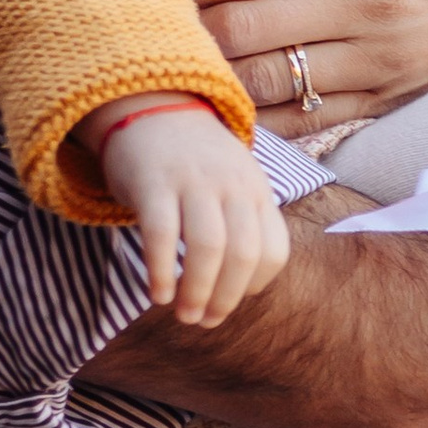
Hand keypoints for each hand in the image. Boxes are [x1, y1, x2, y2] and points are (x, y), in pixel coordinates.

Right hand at [89, 98, 291, 327]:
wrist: (151, 105)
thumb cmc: (195, 161)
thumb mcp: (234, 182)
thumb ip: (244, 222)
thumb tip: (241, 286)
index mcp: (257, 191)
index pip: (275, 250)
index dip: (256, 285)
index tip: (233, 300)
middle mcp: (232, 185)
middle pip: (243, 253)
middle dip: (226, 298)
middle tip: (206, 322)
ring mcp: (194, 181)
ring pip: (207, 246)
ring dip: (197, 291)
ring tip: (184, 315)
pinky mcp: (153, 182)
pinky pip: (162, 234)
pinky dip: (162, 271)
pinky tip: (157, 294)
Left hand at [195, 0, 427, 127]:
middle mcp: (370, 6)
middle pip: (243, 25)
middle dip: (190, 22)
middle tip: (161, 10)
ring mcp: (379, 62)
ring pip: (264, 79)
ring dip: (215, 70)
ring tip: (185, 53)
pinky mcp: (392, 101)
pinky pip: (305, 121)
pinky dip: (260, 116)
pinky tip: (234, 101)